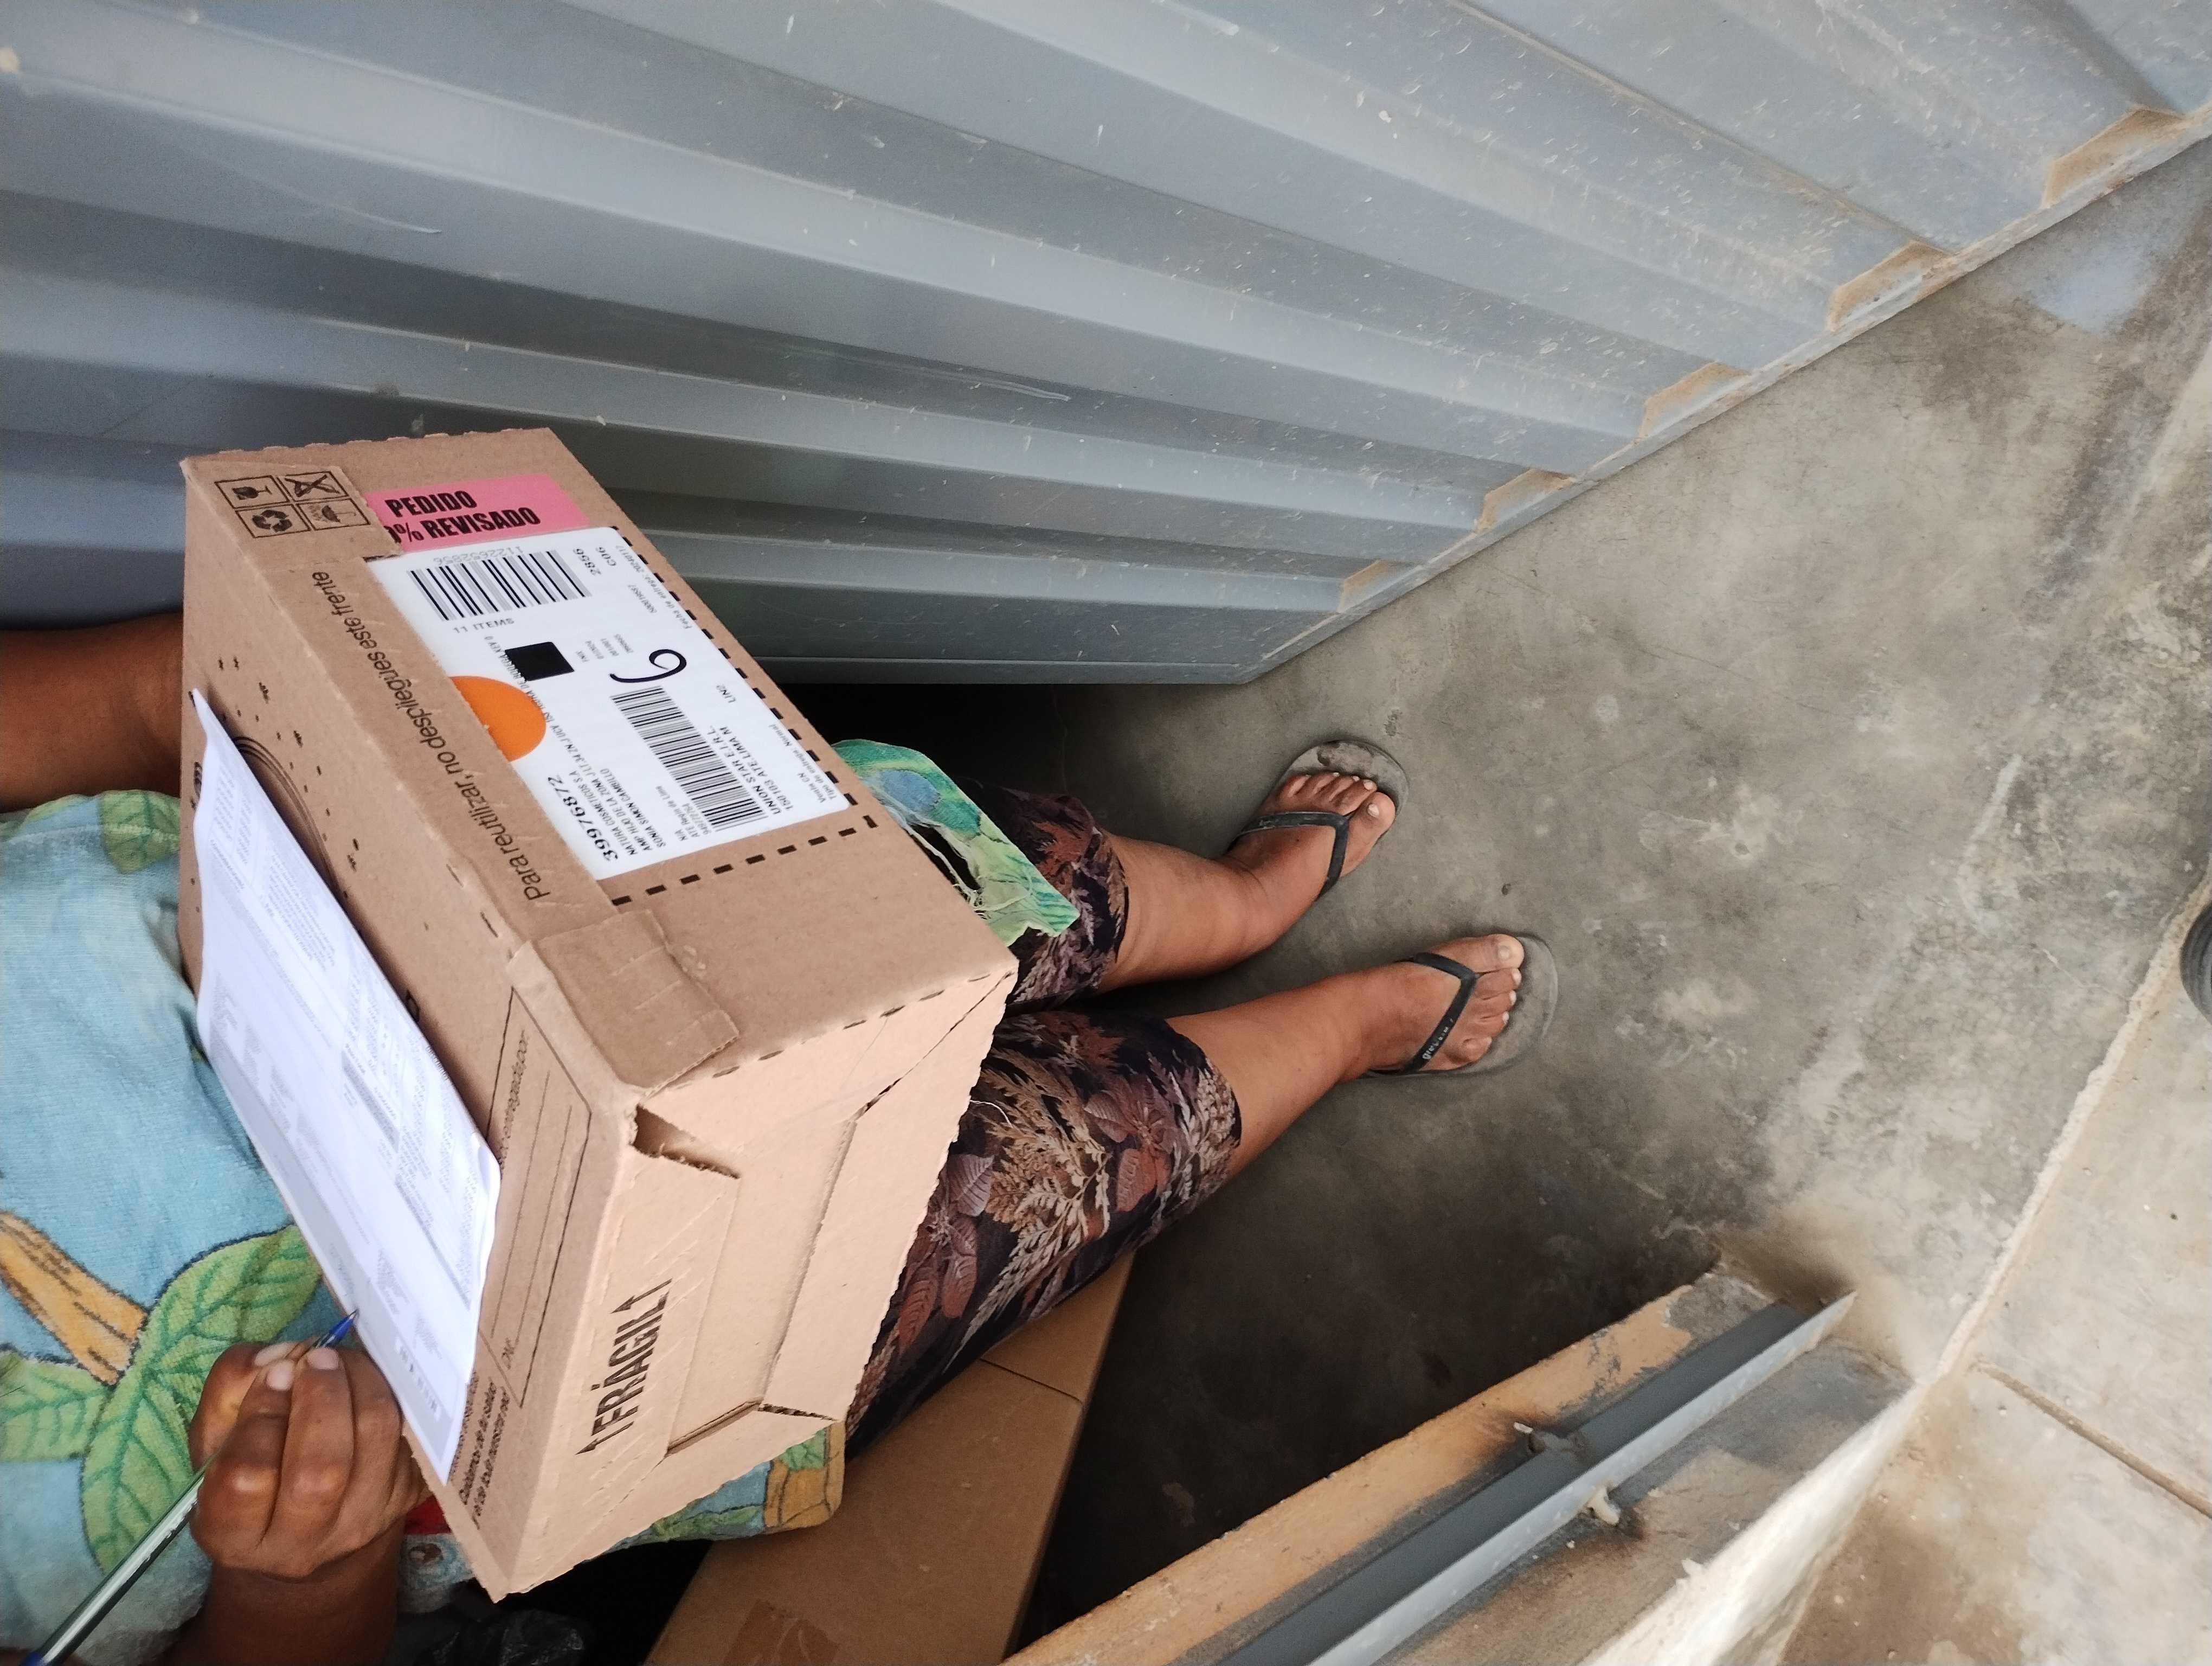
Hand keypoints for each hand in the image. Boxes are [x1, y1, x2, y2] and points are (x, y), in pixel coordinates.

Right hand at [188, 1341, 426, 1582]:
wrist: (305, 1525)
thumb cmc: (250, 1471)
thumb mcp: (217, 1438)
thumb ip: (231, 1389)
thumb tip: (279, 1358)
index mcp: (235, 1536)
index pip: (248, 1476)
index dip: (263, 1414)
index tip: (276, 1373)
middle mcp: (299, 1546)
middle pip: (321, 1469)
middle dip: (321, 1397)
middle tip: (317, 1358)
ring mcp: (359, 1525)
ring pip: (375, 1444)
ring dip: (362, 1386)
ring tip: (342, 1360)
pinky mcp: (403, 1499)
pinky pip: (408, 1436)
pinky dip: (392, 1397)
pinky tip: (367, 1382)